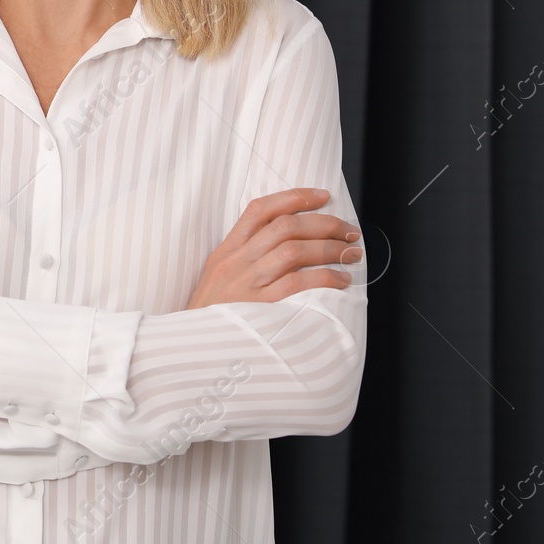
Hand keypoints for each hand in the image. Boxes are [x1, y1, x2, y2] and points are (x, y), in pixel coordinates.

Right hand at [186, 187, 361, 309]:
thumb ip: (245, 257)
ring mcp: (247, 282)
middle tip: (348, 231)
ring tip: (351, 254)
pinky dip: (324, 277)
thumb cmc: (210, 313)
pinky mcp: (260, 306)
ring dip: (330, 248)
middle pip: (285, 226)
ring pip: (294, 250)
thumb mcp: (218, 276)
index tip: (322, 196)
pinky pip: (297, 283)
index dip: (294, 197)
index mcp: (226, 250)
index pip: (260, 210)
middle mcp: (237, 261)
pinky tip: (340, 281)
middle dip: (324, 224)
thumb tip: (288, 242)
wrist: (192, 347)